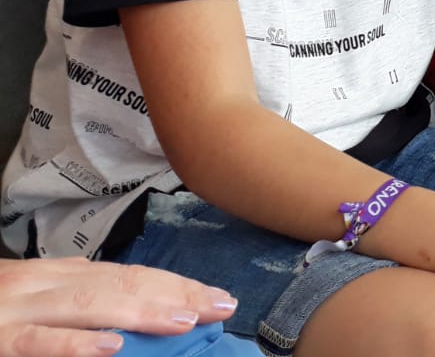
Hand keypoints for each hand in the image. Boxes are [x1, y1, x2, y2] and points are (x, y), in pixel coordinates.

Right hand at [0, 258, 239, 356]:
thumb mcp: (26, 303)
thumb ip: (70, 308)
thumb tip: (119, 325)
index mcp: (50, 278)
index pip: (125, 276)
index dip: (174, 285)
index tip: (216, 297)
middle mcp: (37, 286)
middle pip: (118, 285)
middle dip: (174, 294)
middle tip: (222, 307)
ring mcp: (12, 311)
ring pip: (85, 306)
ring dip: (140, 311)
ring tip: (185, 319)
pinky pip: (35, 343)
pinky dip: (72, 346)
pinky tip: (109, 349)